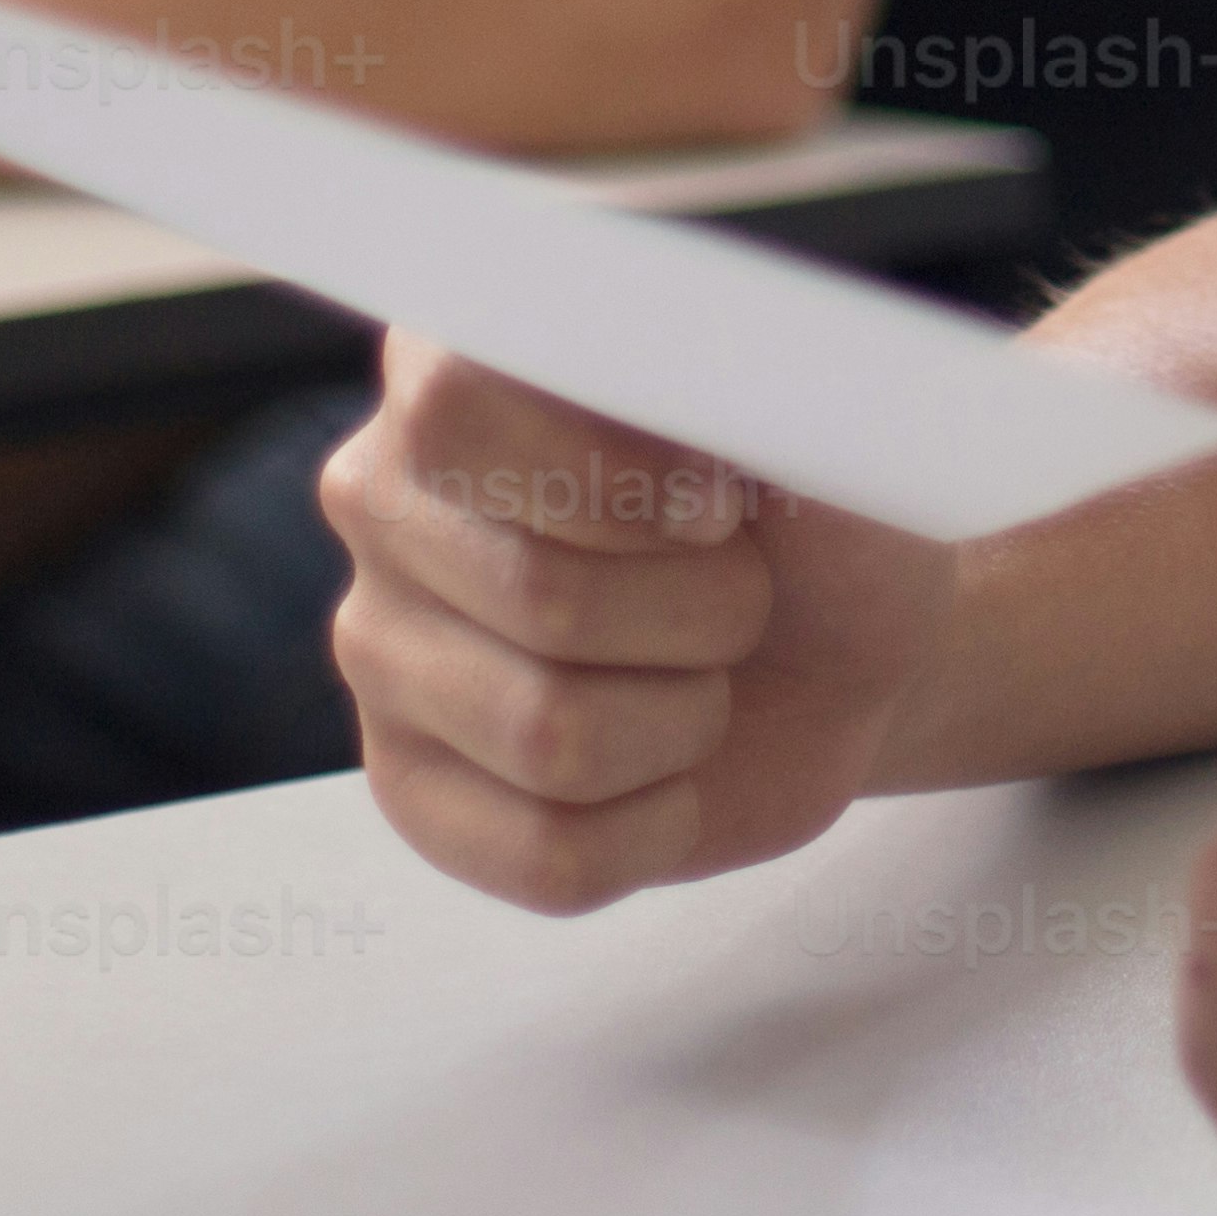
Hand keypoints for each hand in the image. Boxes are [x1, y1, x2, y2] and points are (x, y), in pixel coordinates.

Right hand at [318, 347, 952, 906]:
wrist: (837, 642)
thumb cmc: (812, 509)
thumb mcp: (804, 414)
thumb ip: (727, 376)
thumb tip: (687, 380)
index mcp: (454, 360)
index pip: (460, 406)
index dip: (619, 477)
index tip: (723, 502)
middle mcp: (381, 495)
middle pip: (541, 595)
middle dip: (706, 611)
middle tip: (740, 590)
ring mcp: (379, 648)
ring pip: (550, 736)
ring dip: (687, 719)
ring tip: (702, 674)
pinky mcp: (410, 788)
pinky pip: (546, 854)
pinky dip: (660, 824)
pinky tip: (666, 769)